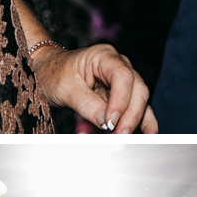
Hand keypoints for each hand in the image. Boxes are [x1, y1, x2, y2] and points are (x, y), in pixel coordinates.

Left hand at [32, 43, 157, 132]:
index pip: (123, 76)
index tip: (111, 121)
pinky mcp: (120, 95)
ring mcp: (122, 80)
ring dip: (133, 121)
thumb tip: (106, 121)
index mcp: (104, 56)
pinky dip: (139, 121)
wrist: (47, 72)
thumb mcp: (65, 88)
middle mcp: (118, 65)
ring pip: (139, 100)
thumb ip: (86, 104)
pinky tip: (149, 133)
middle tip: (119, 136)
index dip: (121, 100)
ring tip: (125, 139)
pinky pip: (134, 108)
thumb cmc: (54, 74)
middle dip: (131, 115)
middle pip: (137, 89)